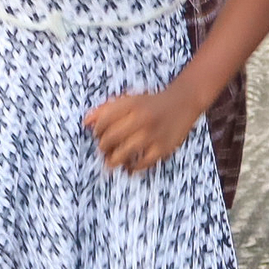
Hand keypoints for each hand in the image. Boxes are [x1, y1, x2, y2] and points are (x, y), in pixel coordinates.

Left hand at [84, 86, 202, 173]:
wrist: (183, 102)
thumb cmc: (151, 104)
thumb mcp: (130, 100)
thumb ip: (106, 109)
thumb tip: (85, 122)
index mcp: (131, 104)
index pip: (103, 121)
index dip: (96, 131)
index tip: (97, 135)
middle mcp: (141, 118)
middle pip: (110, 138)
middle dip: (102, 146)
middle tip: (103, 149)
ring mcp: (152, 134)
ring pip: (123, 153)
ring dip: (112, 160)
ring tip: (111, 161)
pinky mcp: (163, 148)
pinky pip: (142, 163)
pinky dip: (132, 168)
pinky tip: (128, 166)